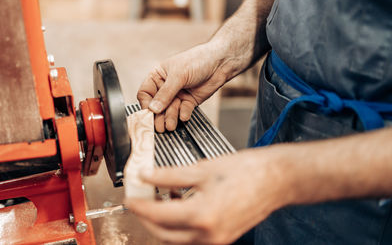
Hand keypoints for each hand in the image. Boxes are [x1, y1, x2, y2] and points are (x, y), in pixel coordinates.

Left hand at [126, 149, 287, 244]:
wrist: (277, 179)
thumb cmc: (247, 170)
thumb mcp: (203, 169)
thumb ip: (169, 175)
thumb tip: (147, 176)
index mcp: (202, 216)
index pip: (158, 215)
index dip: (140, 206)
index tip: (130, 198)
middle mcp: (208, 235)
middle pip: (164, 233)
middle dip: (148, 218)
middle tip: (141, 199)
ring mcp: (217, 239)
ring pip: (177, 238)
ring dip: (164, 222)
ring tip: (161, 198)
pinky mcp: (223, 237)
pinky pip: (192, 237)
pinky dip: (180, 225)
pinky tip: (180, 203)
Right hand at [137, 41, 231, 132]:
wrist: (219, 63)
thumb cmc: (197, 60)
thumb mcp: (178, 75)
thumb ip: (166, 93)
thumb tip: (153, 108)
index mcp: (158, 76)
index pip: (145, 93)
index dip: (146, 104)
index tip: (148, 113)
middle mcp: (165, 87)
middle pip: (157, 105)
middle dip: (158, 116)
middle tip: (158, 126)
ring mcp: (177, 95)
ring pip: (170, 110)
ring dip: (170, 118)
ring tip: (170, 125)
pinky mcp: (189, 101)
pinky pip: (183, 111)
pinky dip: (183, 114)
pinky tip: (184, 116)